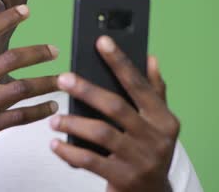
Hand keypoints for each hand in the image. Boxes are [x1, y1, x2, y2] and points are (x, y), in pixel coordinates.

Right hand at [0, 0, 59, 165]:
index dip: (9, 19)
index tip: (26, 12)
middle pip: (13, 60)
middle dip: (38, 53)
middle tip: (53, 49)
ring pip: (23, 89)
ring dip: (46, 82)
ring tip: (64, 78)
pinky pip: (20, 117)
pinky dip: (38, 111)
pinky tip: (51, 106)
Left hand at [50, 36, 178, 191]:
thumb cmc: (148, 152)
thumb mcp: (158, 124)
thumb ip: (155, 92)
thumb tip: (151, 58)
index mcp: (164, 119)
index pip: (140, 85)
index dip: (120, 61)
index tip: (101, 41)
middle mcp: (155, 138)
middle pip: (116, 107)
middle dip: (87, 90)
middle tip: (62, 79)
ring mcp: (140, 159)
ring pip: (101, 133)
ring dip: (73, 123)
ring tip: (54, 119)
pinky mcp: (123, 178)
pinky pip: (90, 160)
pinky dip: (69, 151)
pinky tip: (55, 144)